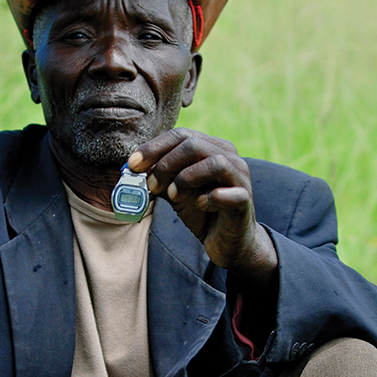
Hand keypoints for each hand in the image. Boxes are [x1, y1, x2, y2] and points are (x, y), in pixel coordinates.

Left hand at [129, 128, 277, 288]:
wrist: (228, 241)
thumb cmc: (202, 211)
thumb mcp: (175, 191)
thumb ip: (159, 177)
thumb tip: (133, 169)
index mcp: (212, 148)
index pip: (180, 135)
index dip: (153, 148)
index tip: (132, 165)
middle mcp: (229, 157)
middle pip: (193, 144)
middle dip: (165, 164)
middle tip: (151, 185)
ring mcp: (240, 177)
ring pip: (214, 162)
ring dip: (186, 178)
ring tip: (173, 196)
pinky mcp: (244, 200)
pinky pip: (229, 194)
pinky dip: (210, 198)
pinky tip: (200, 205)